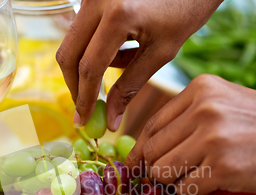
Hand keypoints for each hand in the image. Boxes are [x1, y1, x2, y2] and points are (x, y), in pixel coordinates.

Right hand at [56, 0, 222, 130]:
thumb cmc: (186, 10)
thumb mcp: (160, 53)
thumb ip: (130, 87)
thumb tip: (111, 120)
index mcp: (118, 15)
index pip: (89, 67)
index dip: (84, 99)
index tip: (84, 121)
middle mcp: (98, 0)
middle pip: (69, 54)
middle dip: (75, 85)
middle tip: (86, 107)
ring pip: (72, 42)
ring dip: (86, 65)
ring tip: (119, 69)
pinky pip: (82, 29)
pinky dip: (93, 48)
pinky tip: (121, 49)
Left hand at [126, 74, 255, 194]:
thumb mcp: (226, 103)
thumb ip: (188, 118)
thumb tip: (149, 146)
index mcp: (201, 89)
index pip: (152, 125)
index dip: (142, 150)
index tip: (138, 164)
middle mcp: (204, 109)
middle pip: (152, 150)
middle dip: (156, 169)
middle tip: (170, 177)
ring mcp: (213, 138)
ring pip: (163, 171)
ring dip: (174, 182)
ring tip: (198, 177)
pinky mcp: (224, 167)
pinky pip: (185, 188)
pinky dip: (192, 192)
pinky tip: (212, 183)